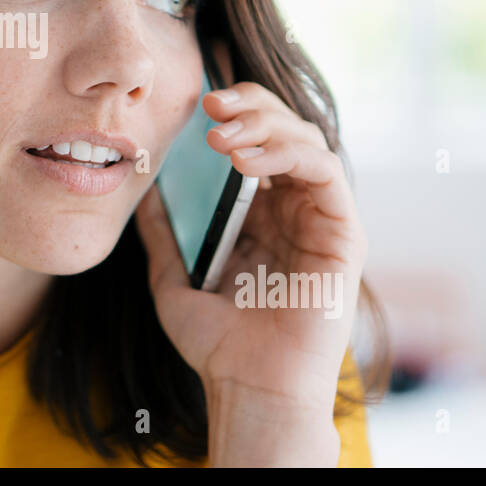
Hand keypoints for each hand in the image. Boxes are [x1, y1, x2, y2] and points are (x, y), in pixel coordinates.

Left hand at [134, 39, 367, 419]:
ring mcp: (322, 219)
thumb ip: (163, 233)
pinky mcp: (345, 234)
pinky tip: (245, 162)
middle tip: (210, 103)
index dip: (235, 110)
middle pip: (285, 130)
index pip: (257, 141)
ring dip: (264, 126)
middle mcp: (295, 210)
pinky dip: (287, 154)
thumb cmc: (218, 344)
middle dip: (249, 106)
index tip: (198, 97)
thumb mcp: (174, 277)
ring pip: (307, 140)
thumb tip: (141, 189)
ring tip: (220, 137)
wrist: (249, 389)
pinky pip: (326, 173)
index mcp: (262, 214)